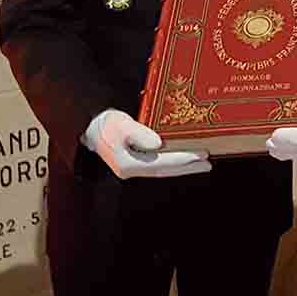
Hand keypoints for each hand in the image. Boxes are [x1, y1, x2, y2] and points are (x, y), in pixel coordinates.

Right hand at [81, 109, 211, 179]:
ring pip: (163, 169)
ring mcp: (133, 167)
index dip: (183, 159)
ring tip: (202, 163)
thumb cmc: (104, 124)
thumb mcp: (119, 124)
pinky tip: (183, 158)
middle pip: (165, 171)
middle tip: (208, 163)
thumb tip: (158, 143)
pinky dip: (173, 162)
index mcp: (128, 164)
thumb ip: (138, 133)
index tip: (201, 155)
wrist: (88, 127)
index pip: (162, 164)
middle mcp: (132, 169)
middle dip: (188, 167)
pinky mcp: (134, 162)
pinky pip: (158, 164)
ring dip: (183, 167)